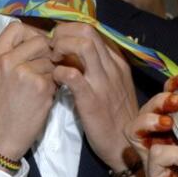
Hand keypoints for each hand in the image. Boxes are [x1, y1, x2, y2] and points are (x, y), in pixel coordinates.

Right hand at [0, 21, 56, 161]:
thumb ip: (7, 56)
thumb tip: (32, 41)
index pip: (17, 27)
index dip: (30, 35)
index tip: (33, 48)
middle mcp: (7, 60)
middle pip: (39, 40)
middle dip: (46, 53)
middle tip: (42, 68)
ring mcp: (24, 73)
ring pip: (51, 59)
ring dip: (51, 70)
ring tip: (40, 86)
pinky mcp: (40, 87)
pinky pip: (56, 76)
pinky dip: (54, 85)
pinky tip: (43, 97)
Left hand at [50, 22, 137, 172]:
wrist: (126, 146)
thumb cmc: (116, 117)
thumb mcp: (113, 85)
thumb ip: (98, 67)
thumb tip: (73, 52)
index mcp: (116, 62)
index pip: (93, 30)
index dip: (70, 30)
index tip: (58, 42)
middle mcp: (112, 67)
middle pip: (87, 30)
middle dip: (63, 33)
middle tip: (51, 47)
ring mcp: (103, 82)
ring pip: (82, 45)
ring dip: (61, 46)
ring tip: (53, 59)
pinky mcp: (92, 100)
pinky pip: (72, 74)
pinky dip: (58, 71)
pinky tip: (54, 79)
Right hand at [132, 96, 177, 176]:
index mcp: (176, 137)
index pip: (164, 107)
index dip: (169, 89)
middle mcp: (161, 145)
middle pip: (145, 112)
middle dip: (158, 100)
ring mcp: (155, 161)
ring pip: (136, 130)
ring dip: (150, 119)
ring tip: (170, 121)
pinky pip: (154, 157)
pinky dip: (170, 153)